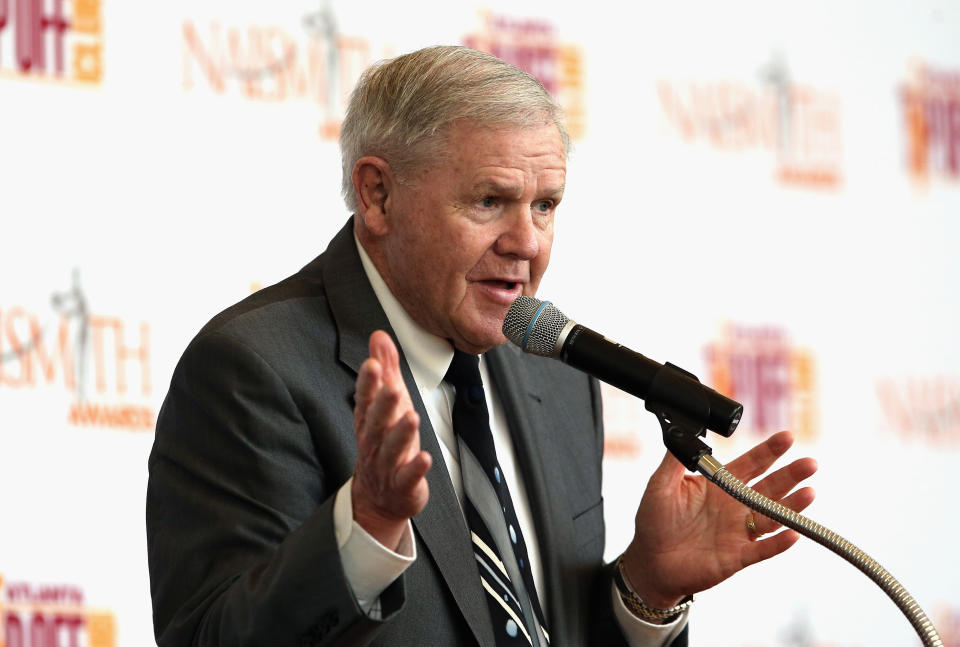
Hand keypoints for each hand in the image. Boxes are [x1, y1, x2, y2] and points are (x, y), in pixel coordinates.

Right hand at [351, 330, 431, 550]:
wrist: (380, 496)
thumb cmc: (385, 444)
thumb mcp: (385, 403)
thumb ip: (385, 369)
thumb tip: (379, 337)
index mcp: (369, 420)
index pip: (365, 399)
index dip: (368, 382)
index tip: (372, 364)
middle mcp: (374, 441)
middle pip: (376, 422)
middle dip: (383, 404)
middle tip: (391, 387)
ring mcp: (386, 465)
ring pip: (391, 448)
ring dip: (400, 433)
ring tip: (410, 417)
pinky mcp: (402, 484)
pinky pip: (407, 477)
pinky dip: (415, 468)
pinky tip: (425, 457)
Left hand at [621, 431, 816, 608]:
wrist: (649, 561)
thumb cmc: (654, 522)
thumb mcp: (660, 485)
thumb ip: (674, 460)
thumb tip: (682, 431)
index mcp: (719, 486)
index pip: (750, 464)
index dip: (769, 451)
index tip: (787, 437)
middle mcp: (734, 506)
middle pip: (768, 488)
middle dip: (790, 475)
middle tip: (810, 463)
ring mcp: (738, 532)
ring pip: (771, 517)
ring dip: (791, 506)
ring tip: (809, 493)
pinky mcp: (736, 556)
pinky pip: (762, 550)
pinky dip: (778, 543)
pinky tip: (793, 533)